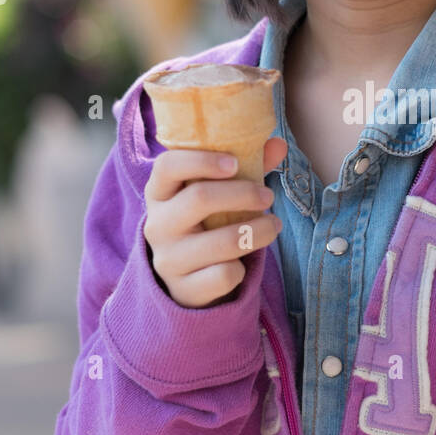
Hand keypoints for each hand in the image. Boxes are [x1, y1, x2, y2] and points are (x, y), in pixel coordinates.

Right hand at [143, 138, 287, 307]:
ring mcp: (168, 259)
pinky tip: (243, 263)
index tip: (234, 162)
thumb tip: (278, 145)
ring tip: (274, 225)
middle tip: (269, 195)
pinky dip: (243, 268)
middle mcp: (157, 225)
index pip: (167, 166)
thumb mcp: (219, 195)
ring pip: (222, 242)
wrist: (187, 281)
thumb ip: (246, 167)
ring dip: (259, 231)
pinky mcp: (184, 290)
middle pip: (199, 198)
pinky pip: (225, 275)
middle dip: (244, 194)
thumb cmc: (207, 224)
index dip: (201, 160)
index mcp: (159, 193)